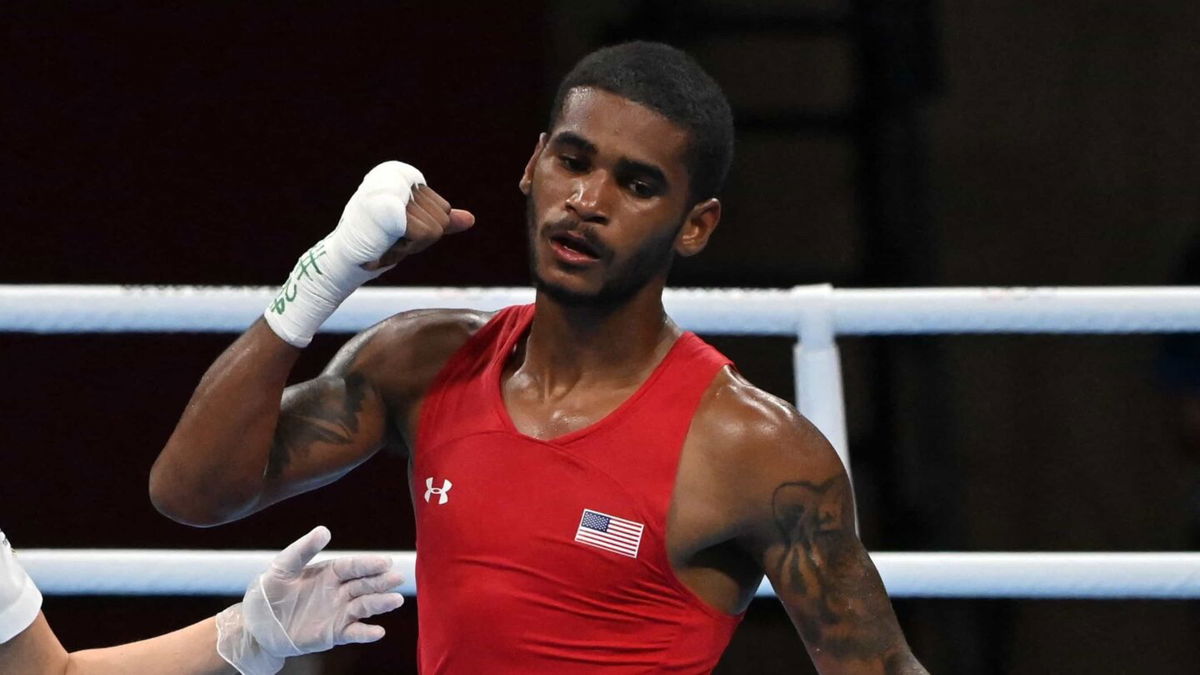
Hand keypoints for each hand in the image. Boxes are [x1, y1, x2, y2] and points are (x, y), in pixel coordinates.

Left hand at [243, 525, 404, 654]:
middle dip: (381, 582)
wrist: (256, 627)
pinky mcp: (334, 634)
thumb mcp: (281, 568)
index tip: (384, 562)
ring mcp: (339, 612)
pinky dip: (366, 633)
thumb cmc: (267, 593)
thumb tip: (324, 530)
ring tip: (395, 600)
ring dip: (380, 604)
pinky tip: (378, 631)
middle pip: (365, 585)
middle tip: (397, 578)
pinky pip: (354, 632)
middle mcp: (339, 591)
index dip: (368, 564)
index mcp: (329, 572)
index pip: (353, 567)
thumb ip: (303, 550)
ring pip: (364, 607)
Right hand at [363, 183, 474, 269]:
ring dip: (414, 244)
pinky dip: (409, 248)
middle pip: (443, 218)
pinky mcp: (391, 208)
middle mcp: (398, 175)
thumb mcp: (415, 228)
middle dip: (421, 238)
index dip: (426, 228)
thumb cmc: (377, 242)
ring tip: (388, 240)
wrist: (344, 261)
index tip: (399, 230)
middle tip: (392, 237)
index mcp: (403, 174)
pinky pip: (427, 235)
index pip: (444, 209)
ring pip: (437, 228)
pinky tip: (386, 244)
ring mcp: (394, 189)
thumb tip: (471, 219)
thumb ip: (442, 221)